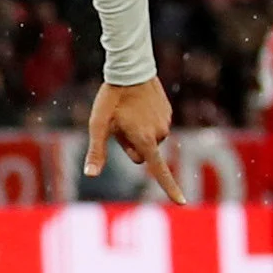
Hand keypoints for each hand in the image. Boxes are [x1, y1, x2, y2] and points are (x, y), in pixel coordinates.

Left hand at [85, 77, 185, 203]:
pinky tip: (137, 106)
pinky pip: (154, 126)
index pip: (158, 169)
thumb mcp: (98, 125)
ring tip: (128, 112)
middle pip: (143, 154)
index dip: (169, 188)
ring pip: (149, 139)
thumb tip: (90, 175)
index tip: (182, 203)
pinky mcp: (168, 113)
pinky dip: (145, 121)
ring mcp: (166, 123)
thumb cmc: (110, 99)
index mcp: (144, 140)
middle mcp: (159, 134)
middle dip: (130, 146)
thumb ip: (96, 151)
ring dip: (138, 132)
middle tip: (118, 125)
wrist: (131, 69)